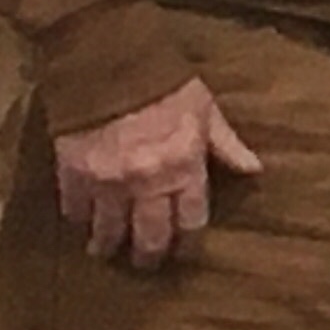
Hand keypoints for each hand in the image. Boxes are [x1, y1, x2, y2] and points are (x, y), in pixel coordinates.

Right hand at [53, 76, 260, 268]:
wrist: (111, 66)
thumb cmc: (167, 86)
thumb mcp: (206, 111)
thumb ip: (228, 145)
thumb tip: (256, 170)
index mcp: (184, 167)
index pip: (191, 220)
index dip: (188, 241)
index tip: (185, 251)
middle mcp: (147, 183)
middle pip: (149, 236)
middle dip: (149, 255)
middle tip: (147, 262)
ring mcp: (108, 184)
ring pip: (108, 232)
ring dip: (108, 245)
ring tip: (107, 250)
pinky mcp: (74, 178)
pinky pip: (75, 212)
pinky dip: (79, 220)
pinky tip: (83, 223)